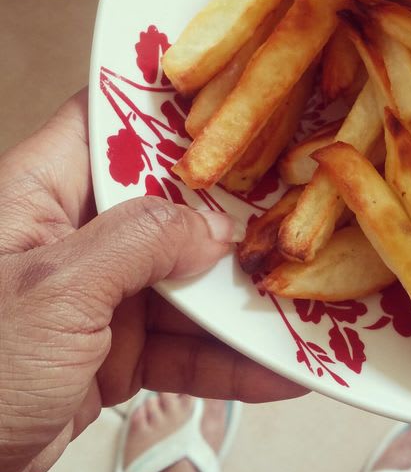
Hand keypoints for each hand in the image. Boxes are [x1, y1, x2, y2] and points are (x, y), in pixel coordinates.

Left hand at [0, 90, 304, 471]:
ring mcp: (96, 296)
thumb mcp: (55, 292)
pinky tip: (277, 370)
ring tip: (307, 301)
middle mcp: (73, 235)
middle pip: (168, 204)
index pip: (110, 122)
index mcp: (41, 192)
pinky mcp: (111, 353)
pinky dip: (226, 361)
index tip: (242, 101)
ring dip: (243, 298)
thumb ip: (140, 242)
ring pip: (184, 280)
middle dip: (233, 214)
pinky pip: (182, 345)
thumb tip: (213, 228)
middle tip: (302, 208)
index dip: (171, 106)